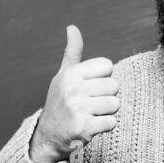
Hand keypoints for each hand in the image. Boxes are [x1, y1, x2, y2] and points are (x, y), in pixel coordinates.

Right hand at [29, 25, 119, 162]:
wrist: (48, 136)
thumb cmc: (60, 102)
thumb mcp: (64, 75)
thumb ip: (73, 52)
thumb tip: (72, 27)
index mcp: (71, 73)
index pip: (107, 66)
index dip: (102, 78)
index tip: (89, 87)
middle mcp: (72, 89)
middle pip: (114, 86)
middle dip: (106, 96)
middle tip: (90, 104)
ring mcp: (77, 108)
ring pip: (115, 104)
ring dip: (106, 112)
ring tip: (90, 115)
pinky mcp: (83, 127)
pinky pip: (112, 122)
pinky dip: (104, 126)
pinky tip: (90, 126)